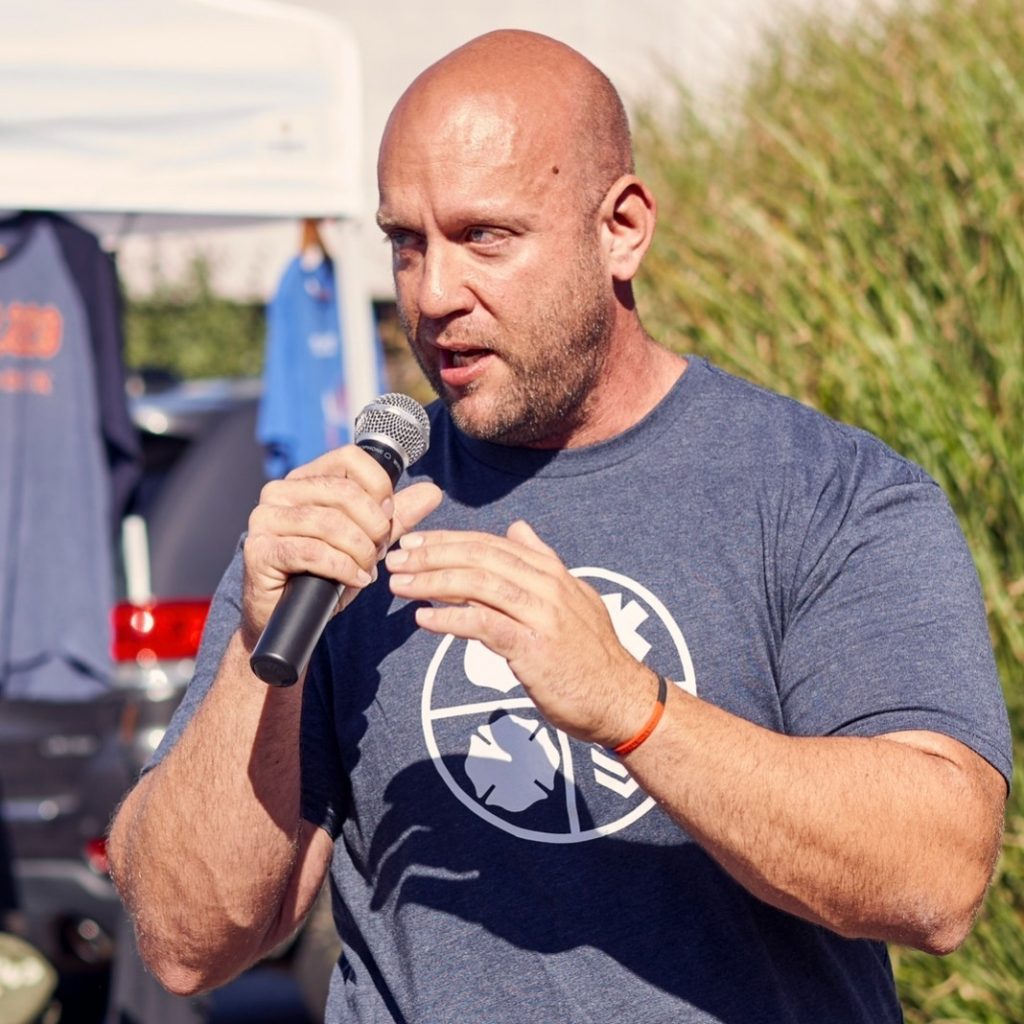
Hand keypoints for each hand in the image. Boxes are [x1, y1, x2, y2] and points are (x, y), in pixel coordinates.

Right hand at [241, 446, 441, 647]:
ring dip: (360, 550)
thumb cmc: (325, 574)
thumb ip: (395, 517)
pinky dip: (343, 568)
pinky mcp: (260, 550)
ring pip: (330, 523)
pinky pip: (313, 552)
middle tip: (380, 550)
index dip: (379, 485)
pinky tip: (356, 580)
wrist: (289, 617)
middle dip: (373, 526)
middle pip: (344, 492)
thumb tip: (432, 492)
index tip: (388, 515)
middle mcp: (280, 491)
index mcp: (305, 479)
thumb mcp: (366, 541)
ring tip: (367, 569)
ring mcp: (265, 519)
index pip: (350, 457)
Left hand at [386, 519, 658, 746]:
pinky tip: (423, 620)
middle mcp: (547, 586)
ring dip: (433, 582)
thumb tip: (519, 529)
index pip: (492, 545)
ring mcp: (543, 616)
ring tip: (400, 585)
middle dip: (433, 555)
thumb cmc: (591, 655)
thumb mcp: (574, 597)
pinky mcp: (535, 649)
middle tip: (396, 558)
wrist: (621, 699)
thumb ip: (543, 562)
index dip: (450, 540)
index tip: (415, 543)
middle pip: (481, 558)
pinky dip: (451, 620)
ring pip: (479, 586)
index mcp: (551, 573)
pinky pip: (485, 626)